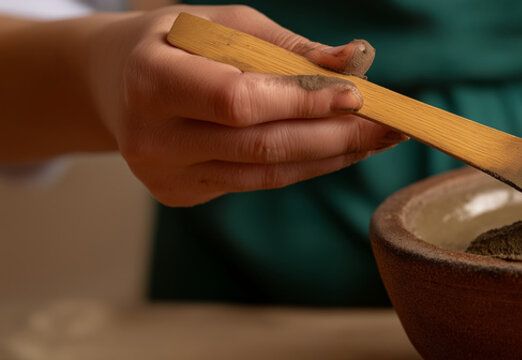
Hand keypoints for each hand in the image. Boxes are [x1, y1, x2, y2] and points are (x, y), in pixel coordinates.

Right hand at [82, 5, 403, 205]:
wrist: (114, 82)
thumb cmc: (178, 42)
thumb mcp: (225, 26)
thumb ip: (289, 46)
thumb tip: (357, 59)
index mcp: (152, 79)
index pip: (239, 101)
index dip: (302, 101)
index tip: (357, 94)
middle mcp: (152, 136)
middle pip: (263, 145)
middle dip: (336, 136)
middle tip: (391, 125)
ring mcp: (166, 174)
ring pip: (268, 172)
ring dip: (333, 156)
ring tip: (379, 139)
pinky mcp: (183, 194)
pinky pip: (259, 181)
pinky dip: (307, 165)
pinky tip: (342, 149)